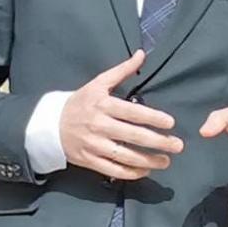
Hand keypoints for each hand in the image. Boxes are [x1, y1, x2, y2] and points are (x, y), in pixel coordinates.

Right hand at [59, 50, 182, 179]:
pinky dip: (130, 172)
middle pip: (132, 135)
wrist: (50, 125)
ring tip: (166, 161)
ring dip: (148, 160)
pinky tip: (145, 170)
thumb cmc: (81, 102)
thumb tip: (142, 54)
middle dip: (157, 142)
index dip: (152, 118)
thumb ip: (122, 70)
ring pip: (124, 156)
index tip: (170, 123)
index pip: (132, 112)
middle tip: (178, 145)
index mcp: (103, 105)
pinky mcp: (88, 161)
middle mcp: (99, 125)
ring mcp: (93, 145)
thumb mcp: (99, 83)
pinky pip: (112, 170)